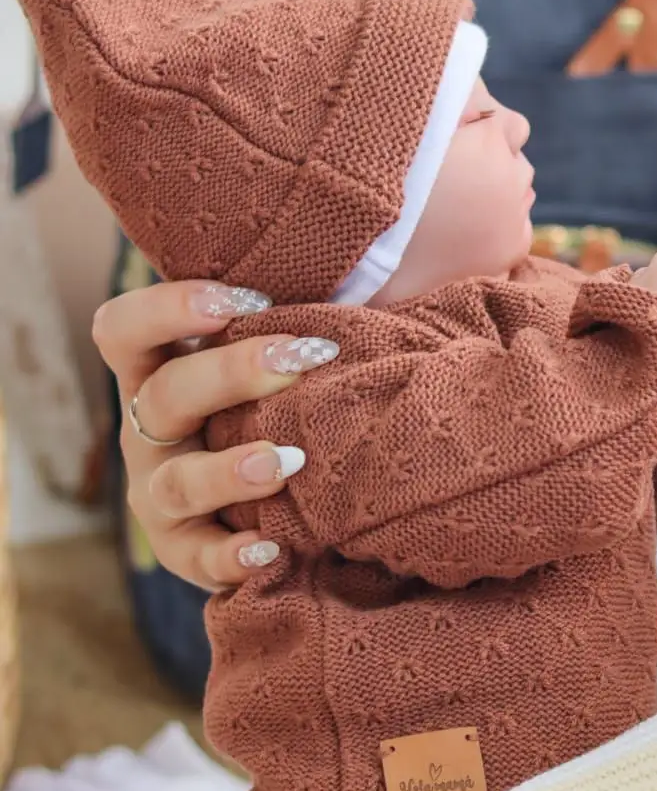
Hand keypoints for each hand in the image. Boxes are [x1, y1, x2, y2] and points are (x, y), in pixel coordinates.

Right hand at [93, 281, 338, 589]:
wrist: (299, 492)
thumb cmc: (298, 394)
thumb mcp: (292, 345)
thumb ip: (317, 297)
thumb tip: (400, 230)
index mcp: (160, 371)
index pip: (121, 330)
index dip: (168, 309)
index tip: (248, 300)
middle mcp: (149, 431)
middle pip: (162, 396)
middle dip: (231, 374)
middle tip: (303, 358)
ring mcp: (161, 494)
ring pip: (175, 482)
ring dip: (228, 470)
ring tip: (286, 460)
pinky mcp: (186, 552)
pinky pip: (198, 560)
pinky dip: (230, 556)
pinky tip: (271, 547)